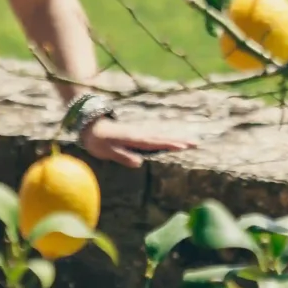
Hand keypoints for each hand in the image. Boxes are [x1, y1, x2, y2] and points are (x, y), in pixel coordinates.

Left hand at [77, 117, 195, 167]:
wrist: (90, 125)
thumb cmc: (97, 141)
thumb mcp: (107, 151)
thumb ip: (122, 156)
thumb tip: (139, 163)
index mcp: (134, 138)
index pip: (155, 142)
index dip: (169, 145)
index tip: (184, 147)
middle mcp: (140, 134)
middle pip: (163, 138)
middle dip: (180, 141)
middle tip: (196, 143)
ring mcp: (140, 133)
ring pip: (161, 136)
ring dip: (176, 139)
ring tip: (190, 142)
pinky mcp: (138, 135)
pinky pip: (156, 137)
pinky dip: (167, 139)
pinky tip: (173, 142)